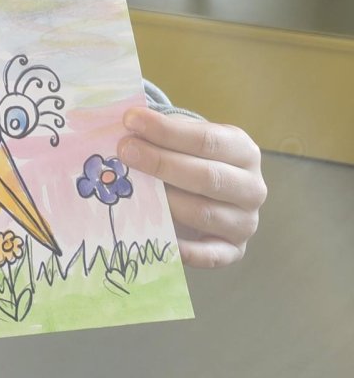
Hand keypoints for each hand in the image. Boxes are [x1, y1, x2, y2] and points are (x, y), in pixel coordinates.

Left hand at [118, 107, 265, 269]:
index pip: (206, 140)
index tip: (131, 121)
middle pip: (207, 177)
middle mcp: (252, 187)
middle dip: (161, 163)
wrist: (207, 186)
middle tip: (125, 151)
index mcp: (243, 150)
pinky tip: (157, 236)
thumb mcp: (184, 135)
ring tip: (135, 189)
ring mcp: (245, 222)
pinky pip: (209, 256)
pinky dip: (184, 250)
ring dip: (166, 202)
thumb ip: (162, 133)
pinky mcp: (233, 251)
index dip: (167, 131)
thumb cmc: (190, 154)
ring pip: (204, 214)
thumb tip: (127, 130)